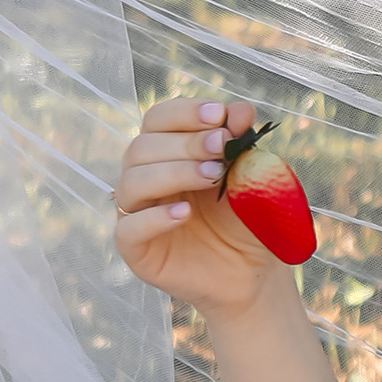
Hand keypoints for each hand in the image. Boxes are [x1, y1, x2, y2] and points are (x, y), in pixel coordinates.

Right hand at [113, 95, 289, 321]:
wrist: (253, 272)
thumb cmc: (245, 219)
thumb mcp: (250, 177)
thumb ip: (242, 144)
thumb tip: (241, 110)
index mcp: (166, 154)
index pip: (157, 120)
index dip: (183, 112)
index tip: (219, 115)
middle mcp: (144, 179)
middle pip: (142, 147)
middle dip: (185, 142)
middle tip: (222, 147)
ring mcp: (136, 214)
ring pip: (132, 182)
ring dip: (173, 172)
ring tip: (212, 176)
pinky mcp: (135, 251)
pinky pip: (128, 229)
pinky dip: (154, 218)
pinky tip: (184, 214)